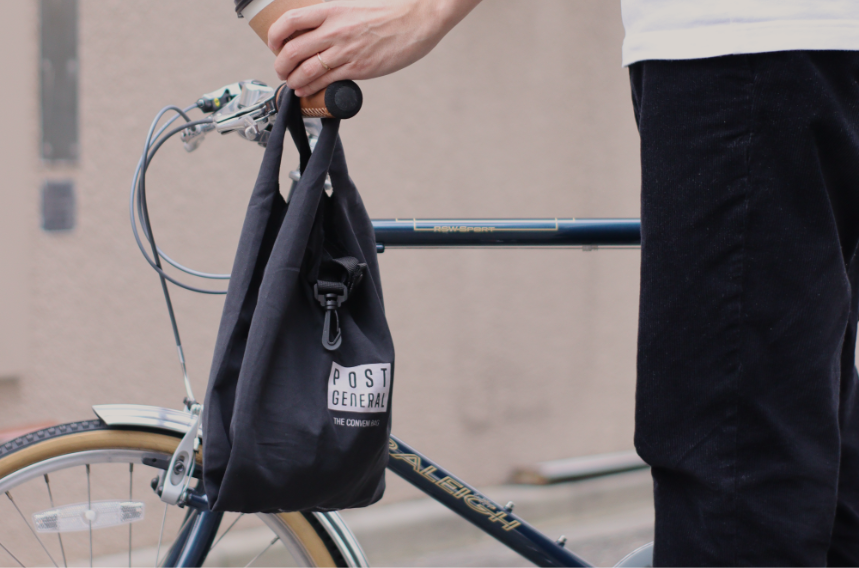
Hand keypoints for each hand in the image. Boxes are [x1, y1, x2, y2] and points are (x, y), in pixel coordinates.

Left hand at [268, 0, 481, 96]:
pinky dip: (309, 88)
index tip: (274, 44)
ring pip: (305, 68)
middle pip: (291, 49)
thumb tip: (320, 30)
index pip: (289, 21)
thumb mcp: (354, 5)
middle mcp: (334, 30)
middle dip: (280, 63)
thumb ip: (335, 17)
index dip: (274, 35)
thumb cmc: (391, 11)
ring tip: (291, 82)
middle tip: (281, 69)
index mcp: (331, 10)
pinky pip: (324, 81)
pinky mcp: (357, 68)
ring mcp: (345, 50)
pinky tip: (305, 90)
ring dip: (292, 78)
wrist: (419, 18)